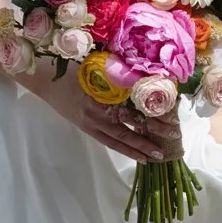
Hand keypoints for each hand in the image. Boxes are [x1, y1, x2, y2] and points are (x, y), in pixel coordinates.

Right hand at [25, 62, 181, 163]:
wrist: (47, 79)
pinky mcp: (87, 128)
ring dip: (141, 146)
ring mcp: (93, 120)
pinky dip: (125, 150)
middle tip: (174, 138)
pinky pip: (110, 142)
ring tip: (158, 155)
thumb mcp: (100, 65)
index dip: (154, 112)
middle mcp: (101, 107)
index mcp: (107, 89)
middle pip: (133, 122)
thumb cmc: (75, 67)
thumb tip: (148, 75)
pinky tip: (139, 156)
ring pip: (122, 137)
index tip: (172, 116)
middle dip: (154, 131)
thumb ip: (121, 72)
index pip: (137, 103)